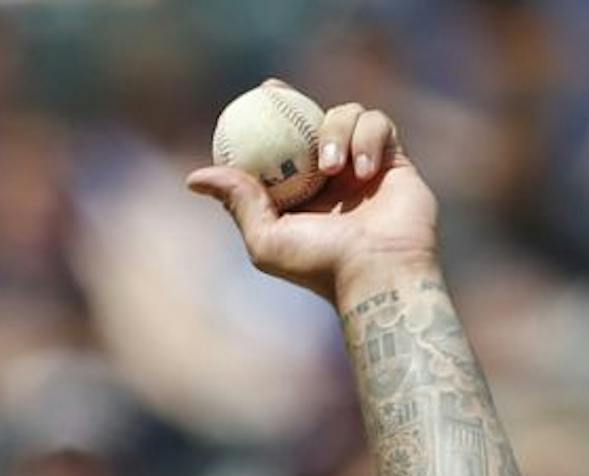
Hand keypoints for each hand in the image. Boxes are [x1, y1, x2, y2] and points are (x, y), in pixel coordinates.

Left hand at [186, 89, 440, 306]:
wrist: (378, 269)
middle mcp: (329, 177)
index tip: (251, 98)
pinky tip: (363, 171)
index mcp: (299, 193)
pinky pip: (379, 124)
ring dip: (335, 131)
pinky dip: (368, 138)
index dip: (264, 117)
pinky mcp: (394, 158)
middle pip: (312, 120)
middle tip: (277, 92)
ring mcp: (362, 164)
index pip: (279, 145)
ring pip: (346, 114)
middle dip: (295, 101)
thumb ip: (237, 201)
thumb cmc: (319, 261)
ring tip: (330, 168)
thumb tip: (194, 177)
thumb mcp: (266, 237)